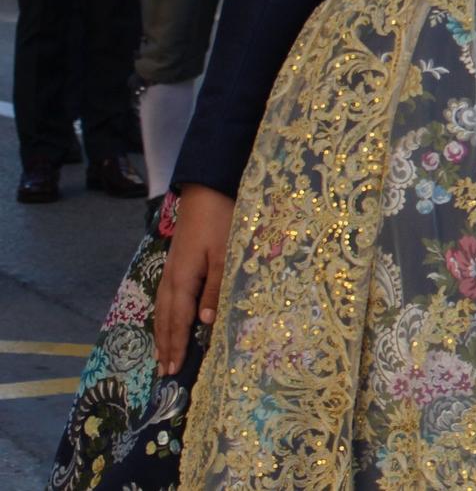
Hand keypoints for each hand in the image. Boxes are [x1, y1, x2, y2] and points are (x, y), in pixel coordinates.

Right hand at [154, 183, 234, 374]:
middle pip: (165, 320)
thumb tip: (204, 324)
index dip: (177, 347)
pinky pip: (166, 299)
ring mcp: (171, 271)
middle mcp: (172, 279)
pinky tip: (169, 321)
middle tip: (164, 372)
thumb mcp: (225, 256)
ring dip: (163, 334)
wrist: (207, 191)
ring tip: (162, 355)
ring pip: (163, 310)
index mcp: (183, 280)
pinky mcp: (176, 263)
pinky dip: (165, 317)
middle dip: (165, 346)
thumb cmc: (221, 222)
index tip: (173, 370)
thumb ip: (216, 290)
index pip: (179, 322)